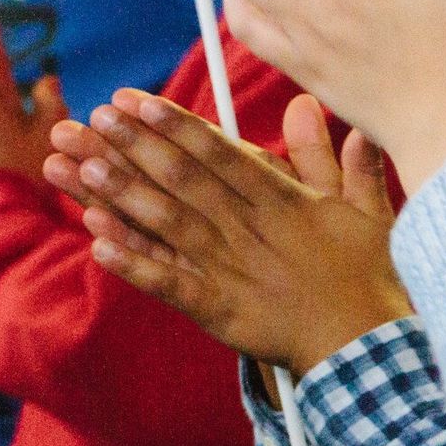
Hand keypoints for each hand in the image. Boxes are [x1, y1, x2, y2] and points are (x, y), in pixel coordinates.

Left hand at [44, 88, 411, 373]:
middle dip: (132, 147)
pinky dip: (133, 265)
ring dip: (121, 196)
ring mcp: (229, 269)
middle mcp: (247, 228)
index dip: (173, 124)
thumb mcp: (360, 206)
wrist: (366, 345)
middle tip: (88, 119)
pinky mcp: (219, 311)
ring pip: (167, 225)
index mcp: (280, 200)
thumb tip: (308, 104)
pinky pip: (169, 284)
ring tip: (78, 167)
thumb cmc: (367, 274)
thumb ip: (327, 155)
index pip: (218, 153)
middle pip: (181, 181)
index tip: (134, 100)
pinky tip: (96, 244)